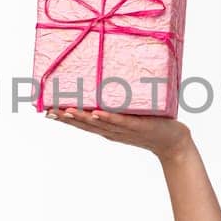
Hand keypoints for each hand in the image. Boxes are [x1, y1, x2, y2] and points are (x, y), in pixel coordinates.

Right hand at [44, 107, 192, 160]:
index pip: (82, 123)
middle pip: (84, 124)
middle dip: (66, 117)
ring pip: (98, 123)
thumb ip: (120, 100)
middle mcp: (112, 130)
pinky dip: (107, 118)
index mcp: (107, 127)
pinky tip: (96, 113)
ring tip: (65, 110)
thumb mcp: (131, 112)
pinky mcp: (138, 126)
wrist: (173, 142)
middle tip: (48, 110)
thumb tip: (111, 78)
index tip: (46, 110)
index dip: (64, 118)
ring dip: (81, 118)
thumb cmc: (152, 124)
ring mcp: (123, 129)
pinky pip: (120, 121)